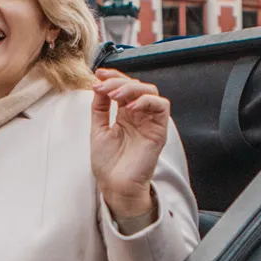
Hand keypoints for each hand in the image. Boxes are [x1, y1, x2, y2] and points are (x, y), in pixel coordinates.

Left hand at [89, 69, 169, 220]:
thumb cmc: (108, 164)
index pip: (124, 87)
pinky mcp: (159, 131)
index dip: (113, 76)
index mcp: (126, 114)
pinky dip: (147, 101)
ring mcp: (150, 122)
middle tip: (103, 87)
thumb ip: (99, 107)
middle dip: (118, 81)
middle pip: (137, 85)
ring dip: (131, 88)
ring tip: (114, 96)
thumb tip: (98, 84)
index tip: (98, 74)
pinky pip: (161, 106)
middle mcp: (140, 115)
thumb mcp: (98, 129)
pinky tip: (130, 107)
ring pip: (151, 91)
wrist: (115, 187)